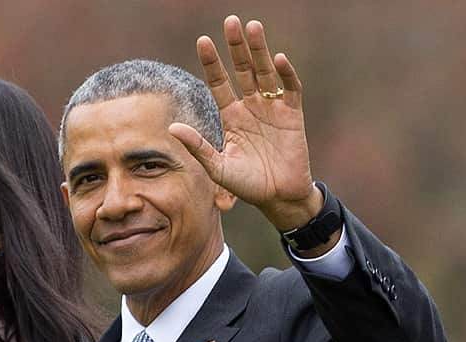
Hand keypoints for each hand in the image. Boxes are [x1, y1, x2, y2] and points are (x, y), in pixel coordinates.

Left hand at [169, 15, 322, 230]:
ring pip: (265, 73)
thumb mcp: (218, 167)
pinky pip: (290, 89)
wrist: (278, 197)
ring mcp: (273, 109)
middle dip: (236, 47)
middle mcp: (251, 107)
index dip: (212, 63)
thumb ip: (198, 146)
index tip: (203, 41)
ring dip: (259, 51)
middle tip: (230, 21)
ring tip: (252, 27)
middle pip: (243, 70)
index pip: (219, 83)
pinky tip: (278, 60)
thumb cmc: (247, 184)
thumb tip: (173, 127)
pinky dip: (285, 75)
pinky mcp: (293, 115)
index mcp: (231, 117)